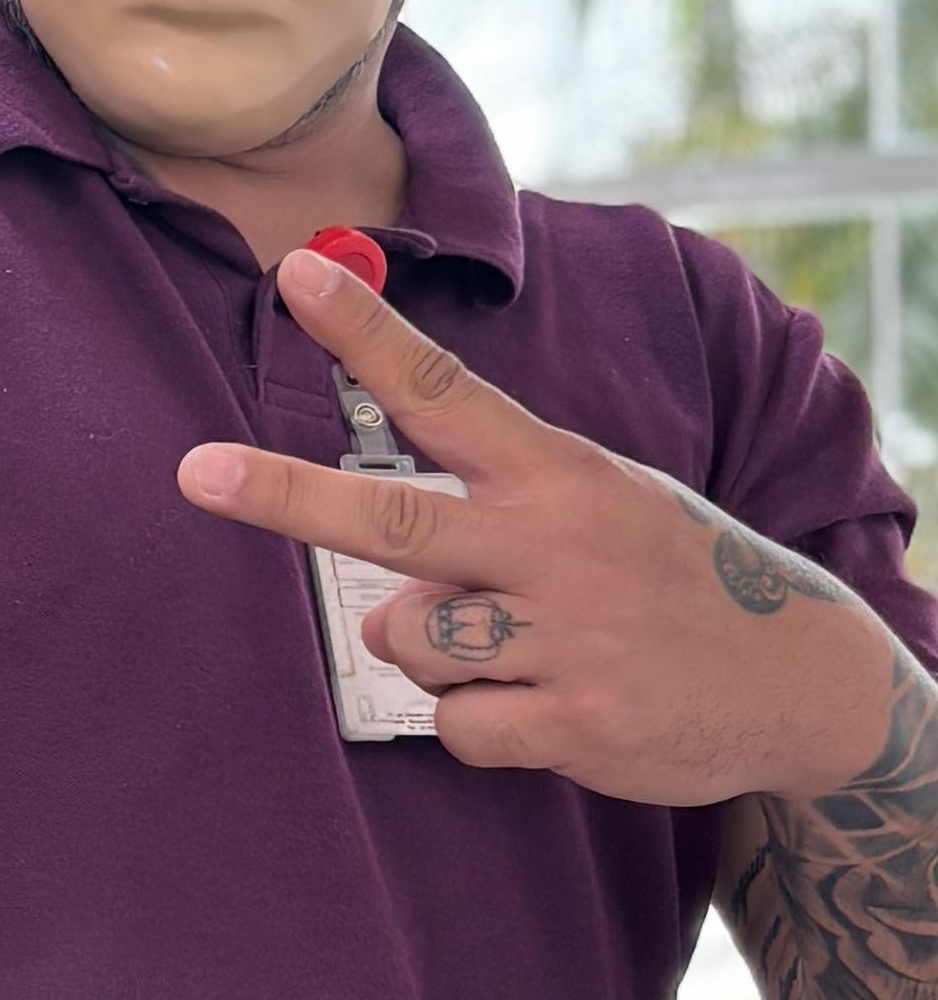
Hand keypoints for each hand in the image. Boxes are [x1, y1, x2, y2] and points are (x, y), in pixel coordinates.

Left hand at [177, 249, 902, 806]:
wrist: (802, 681)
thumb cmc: (667, 578)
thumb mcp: (603, 496)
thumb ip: (495, 490)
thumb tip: (362, 509)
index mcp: (559, 474)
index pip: (446, 387)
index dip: (365, 333)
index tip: (296, 274)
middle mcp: (555, 546)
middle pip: (392, 521)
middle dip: (285, 495)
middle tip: (198, 472)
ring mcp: (565, 636)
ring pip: (406, 637)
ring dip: (433, 649)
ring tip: (515, 644)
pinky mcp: (573, 723)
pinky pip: (455, 725)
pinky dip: (481, 722)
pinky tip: (548, 703)